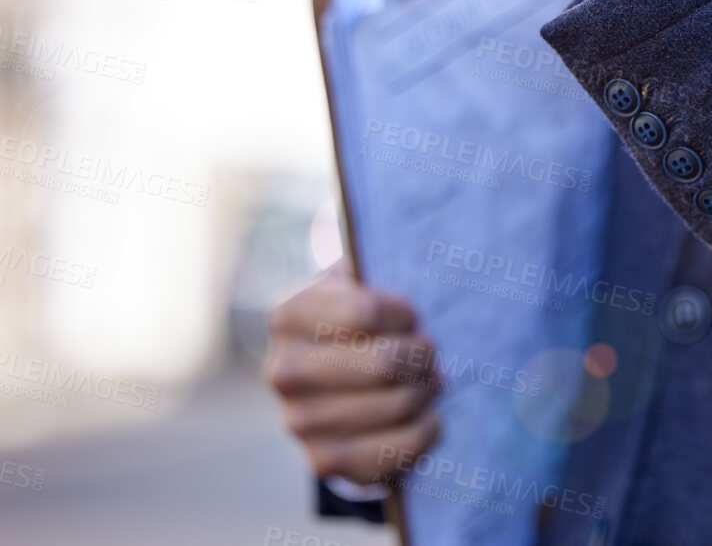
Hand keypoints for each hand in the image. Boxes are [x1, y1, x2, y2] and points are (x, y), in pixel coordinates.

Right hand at [265, 262, 441, 484]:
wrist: (335, 383)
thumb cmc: (360, 320)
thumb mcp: (358, 282)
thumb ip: (376, 267)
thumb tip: (424, 250)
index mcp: (288, 315)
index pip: (366, 311)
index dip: (404, 314)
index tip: (411, 316)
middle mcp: (282, 370)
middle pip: (385, 364)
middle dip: (421, 355)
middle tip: (428, 351)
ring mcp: (298, 421)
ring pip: (397, 406)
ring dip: (426, 390)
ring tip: (427, 379)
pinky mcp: (323, 461)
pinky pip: (396, 450)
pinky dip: (426, 430)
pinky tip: (428, 415)